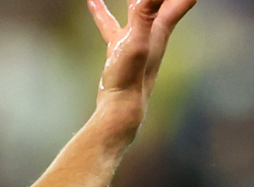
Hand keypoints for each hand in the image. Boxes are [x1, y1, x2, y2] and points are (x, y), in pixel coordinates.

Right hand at [88, 0, 196, 120]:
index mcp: (161, 25)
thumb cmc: (132, 76)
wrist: (120, 108)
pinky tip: (91, 1)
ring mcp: (136, 37)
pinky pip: (110, 23)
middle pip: (160, 0)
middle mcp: (154, 29)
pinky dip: (102, 11)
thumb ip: (146, 13)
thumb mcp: (137, 39)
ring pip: (137, 7)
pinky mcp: (118, 48)